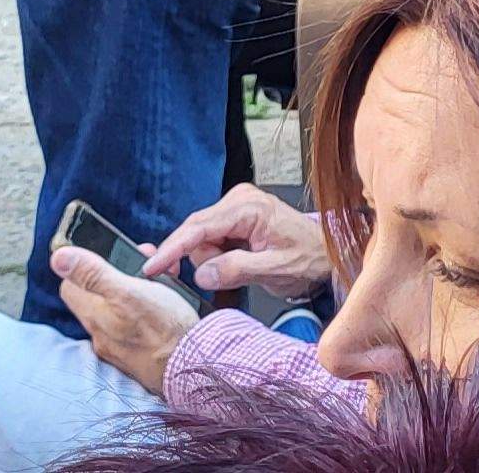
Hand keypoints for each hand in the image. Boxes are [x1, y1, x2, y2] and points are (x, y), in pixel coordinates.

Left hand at [56, 245, 201, 396]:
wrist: (192, 367)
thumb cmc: (163, 329)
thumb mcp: (128, 291)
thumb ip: (93, 274)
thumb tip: (58, 258)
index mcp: (94, 316)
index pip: (70, 288)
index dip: (84, 269)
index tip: (107, 259)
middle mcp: (101, 335)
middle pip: (97, 299)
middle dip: (116, 278)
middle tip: (143, 268)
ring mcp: (119, 349)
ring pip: (118, 313)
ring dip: (133, 295)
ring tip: (160, 285)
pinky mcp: (139, 356)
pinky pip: (133, 330)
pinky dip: (144, 315)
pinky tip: (163, 309)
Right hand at [144, 183, 335, 299]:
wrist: (326, 254)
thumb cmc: (309, 258)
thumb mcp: (276, 270)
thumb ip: (238, 270)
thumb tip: (202, 274)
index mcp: (249, 208)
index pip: (199, 228)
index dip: (172, 249)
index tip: (151, 267)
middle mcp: (239, 200)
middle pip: (195, 233)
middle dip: (199, 259)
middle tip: (216, 278)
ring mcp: (236, 207)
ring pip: (201, 239)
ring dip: (211, 261)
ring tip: (242, 269)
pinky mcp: (235, 218)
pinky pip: (211, 240)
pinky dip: (216, 257)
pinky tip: (236, 262)